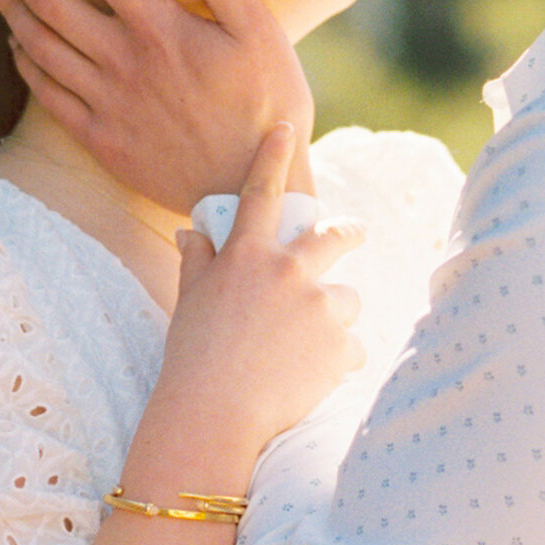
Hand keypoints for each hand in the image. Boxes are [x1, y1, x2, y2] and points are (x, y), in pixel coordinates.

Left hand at [0, 0, 313, 213]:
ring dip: (10, 5)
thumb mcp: (259, 31)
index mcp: (160, 27)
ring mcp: (106, 102)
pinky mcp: (99, 138)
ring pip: (38, 44)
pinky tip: (16, 44)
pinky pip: (46, 93)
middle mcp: (122, 60)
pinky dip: (24, 62)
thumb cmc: (267, 104)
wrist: (251, 190)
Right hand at [131, 124, 362, 483]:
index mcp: (247, 257)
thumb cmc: (193, 360)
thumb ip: (197, 262)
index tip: (284, 128)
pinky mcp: (341, 343)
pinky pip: (352, 347)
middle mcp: (287, 271)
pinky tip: (311, 380)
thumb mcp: (188, 304)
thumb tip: (192, 232)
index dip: (272, 156)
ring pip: (346, 299)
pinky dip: (338, 362)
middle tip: (355, 234)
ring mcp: (318, 305)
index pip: (260, 193)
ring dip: (333, 318)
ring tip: (304, 352)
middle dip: (348, 233)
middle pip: (332, 237)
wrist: (214, 416)